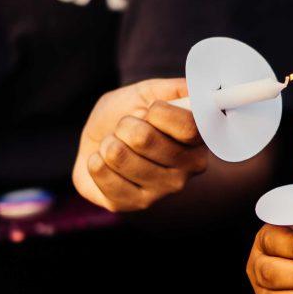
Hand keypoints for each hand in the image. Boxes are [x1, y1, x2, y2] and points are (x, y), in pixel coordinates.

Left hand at [73, 79, 208, 211]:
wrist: (101, 141)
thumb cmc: (129, 115)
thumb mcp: (149, 93)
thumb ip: (174, 89)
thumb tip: (196, 89)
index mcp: (198, 141)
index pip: (188, 126)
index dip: (159, 112)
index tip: (150, 109)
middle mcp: (186, 170)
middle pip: (145, 139)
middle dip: (125, 124)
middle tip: (127, 128)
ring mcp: (160, 191)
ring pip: (118, 155)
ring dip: (108, 142)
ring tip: (114, 145)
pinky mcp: (130, 204)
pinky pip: (101, 172)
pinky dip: (95, 160)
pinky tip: (104, 162)